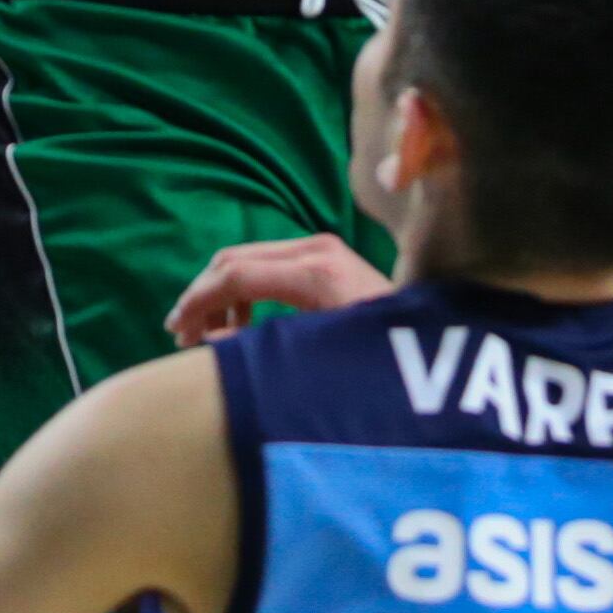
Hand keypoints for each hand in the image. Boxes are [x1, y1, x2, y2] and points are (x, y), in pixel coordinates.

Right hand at [165, 233, 391, 346]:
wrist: (436, 350)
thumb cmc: (380, 364)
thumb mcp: (317, 359)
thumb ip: (258, 349)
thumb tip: (208, 345)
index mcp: (312, 271)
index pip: (234, 274)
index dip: (198, 302)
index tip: (176, 333)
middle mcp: (313, 248)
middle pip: (234, 258)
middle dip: (203, 296)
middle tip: (183, 336)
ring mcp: (320, 248)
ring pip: (248, 259)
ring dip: (221, 294)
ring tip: (207, 336)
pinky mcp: (326, 258)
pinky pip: (268, 265)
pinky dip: (244, 291)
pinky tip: (240, 326)